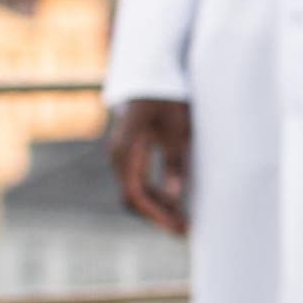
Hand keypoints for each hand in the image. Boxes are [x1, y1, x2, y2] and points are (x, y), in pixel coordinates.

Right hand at [108, 97, 192, 236]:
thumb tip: (174, 198)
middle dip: (157, 216)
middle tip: (183, 231)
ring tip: (182, 221)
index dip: (155, 214)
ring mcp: (123, 154)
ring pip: (135, 190)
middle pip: (133, 196)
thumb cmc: (166, 96)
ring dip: (157, 207)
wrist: (152, 71)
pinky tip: (174, 203)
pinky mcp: (131, 152)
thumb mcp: (178, 128)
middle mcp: (119, 155)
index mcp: (126, 150)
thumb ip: (174, 161)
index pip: (134, 194)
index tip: (176, 227)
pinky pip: (138, 180)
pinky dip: (155, 193)